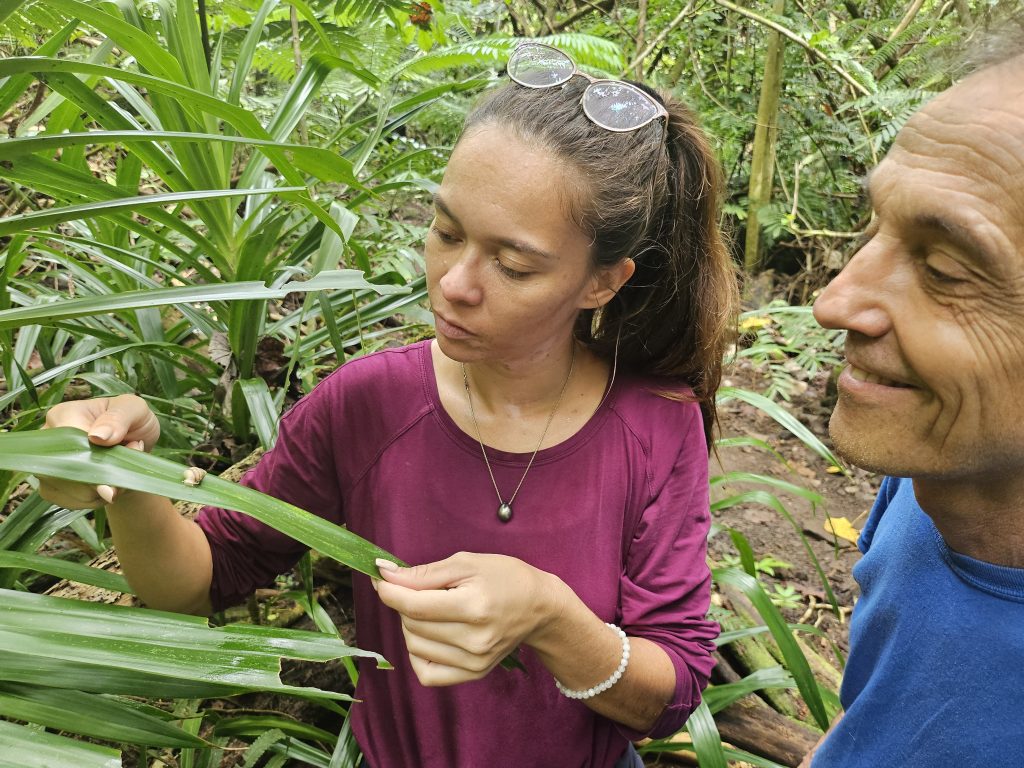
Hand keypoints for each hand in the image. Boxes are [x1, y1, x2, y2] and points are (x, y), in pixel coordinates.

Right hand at [38, 395, 159, 506]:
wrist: (133, 444)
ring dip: (103, 490)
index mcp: (63, 415)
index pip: (68, 444)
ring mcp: (46, 465)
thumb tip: (96, 437)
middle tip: (127, 468)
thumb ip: (118, 418)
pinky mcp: (51, 486)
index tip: (117, 467)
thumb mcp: (134, 409)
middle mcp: (47, 441)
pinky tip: (109, 486)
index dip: (93, 461)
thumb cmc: (132, 420)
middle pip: (66, 471)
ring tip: (120, 473)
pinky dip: (96, 500)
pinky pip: (70, 502)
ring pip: (70, 491)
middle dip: (103, 478)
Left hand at [374, 551, 560, 685]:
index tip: (381, 578)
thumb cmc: (504, 577)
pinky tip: (430, 636)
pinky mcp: (474, 674)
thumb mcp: (466, 563)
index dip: (389, 591)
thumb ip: (423, 573)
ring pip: (414, 646)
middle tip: (420, 588)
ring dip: (411, 625)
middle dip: (405, 602)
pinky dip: (418, 653)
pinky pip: (426, 674)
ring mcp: (474, 661)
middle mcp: (474, 639)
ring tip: (432, 609)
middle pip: (412, 625)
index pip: (414, 606)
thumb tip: (384, 573)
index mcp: (473, 606)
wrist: (539, 607)